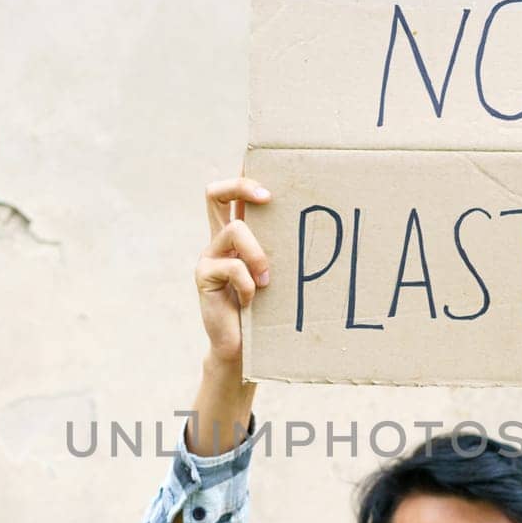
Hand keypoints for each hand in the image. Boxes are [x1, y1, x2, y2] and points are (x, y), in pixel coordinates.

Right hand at [197, 175, 272, 362]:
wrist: (242, 350)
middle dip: (241, 186)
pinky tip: (252, 301)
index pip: (230, 195)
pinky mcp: (204, 277)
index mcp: (235, 237)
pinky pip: (232, 267)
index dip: (243, 176)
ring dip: (259, 254)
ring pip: (235, 230)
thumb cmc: (266, 311)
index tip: (270, 172)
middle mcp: (217, 241)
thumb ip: (281, 253)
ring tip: (268, 280)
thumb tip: (318, 228)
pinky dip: (249, 284)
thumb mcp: (276, 275)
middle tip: (268, 197)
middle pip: (214, 193)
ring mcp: (208, 257)